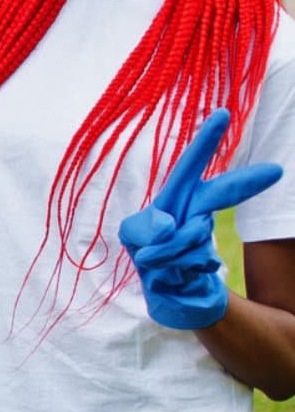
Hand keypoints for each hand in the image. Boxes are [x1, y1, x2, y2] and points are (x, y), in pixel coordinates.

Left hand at [119, 109, 283, 329]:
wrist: (173, 298)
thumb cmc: (150, 258)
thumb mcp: (134, 239)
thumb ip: (144, 229)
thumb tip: (168, 226)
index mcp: (175, 199)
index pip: (189, 166)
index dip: (206, 141)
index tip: (224, 113)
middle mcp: (195, 212)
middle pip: (219, 193)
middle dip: (244, 182)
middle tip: (275, 171)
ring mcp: (206, 235)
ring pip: (191, 235)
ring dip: (167, 254)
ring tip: (159, 264)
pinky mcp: (210, 261)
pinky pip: (191, 261)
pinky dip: (176, 270)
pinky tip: (178, 276)